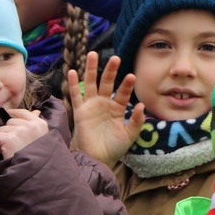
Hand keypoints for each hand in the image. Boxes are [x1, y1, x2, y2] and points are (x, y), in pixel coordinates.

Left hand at [0, 109, 47, 159]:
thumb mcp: (42, 140)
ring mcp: (20, 132)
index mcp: (41, 125)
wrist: (36, 177)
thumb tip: (36, 111)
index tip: (9, 115)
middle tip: (15, 146)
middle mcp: (30, 126)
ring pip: (1, 129)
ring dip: (2, 140)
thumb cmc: (39, 160)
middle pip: (9, 122)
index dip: (14, 114)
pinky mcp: (9, 140)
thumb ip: (36, 125)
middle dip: (8, 132)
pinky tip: (3, 152)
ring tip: (11, 151)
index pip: (23, 112)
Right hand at [68, 52, 144, 166]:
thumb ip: (137, 121)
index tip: (132, 76)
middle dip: (111, 70)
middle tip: (116, 58)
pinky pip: (76, 95)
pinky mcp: (80, 111)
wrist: (98, 159)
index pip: (122, 93)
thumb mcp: (129, 135)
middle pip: (107, 82)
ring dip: (92, 69)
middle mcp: (104, 103)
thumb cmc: (114, 148)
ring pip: (91, 83)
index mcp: (117, 108)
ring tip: (93, 54)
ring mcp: (91, 106)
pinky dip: (73, 84)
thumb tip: (141, 105)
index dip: (126, 85)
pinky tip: (73, 71)